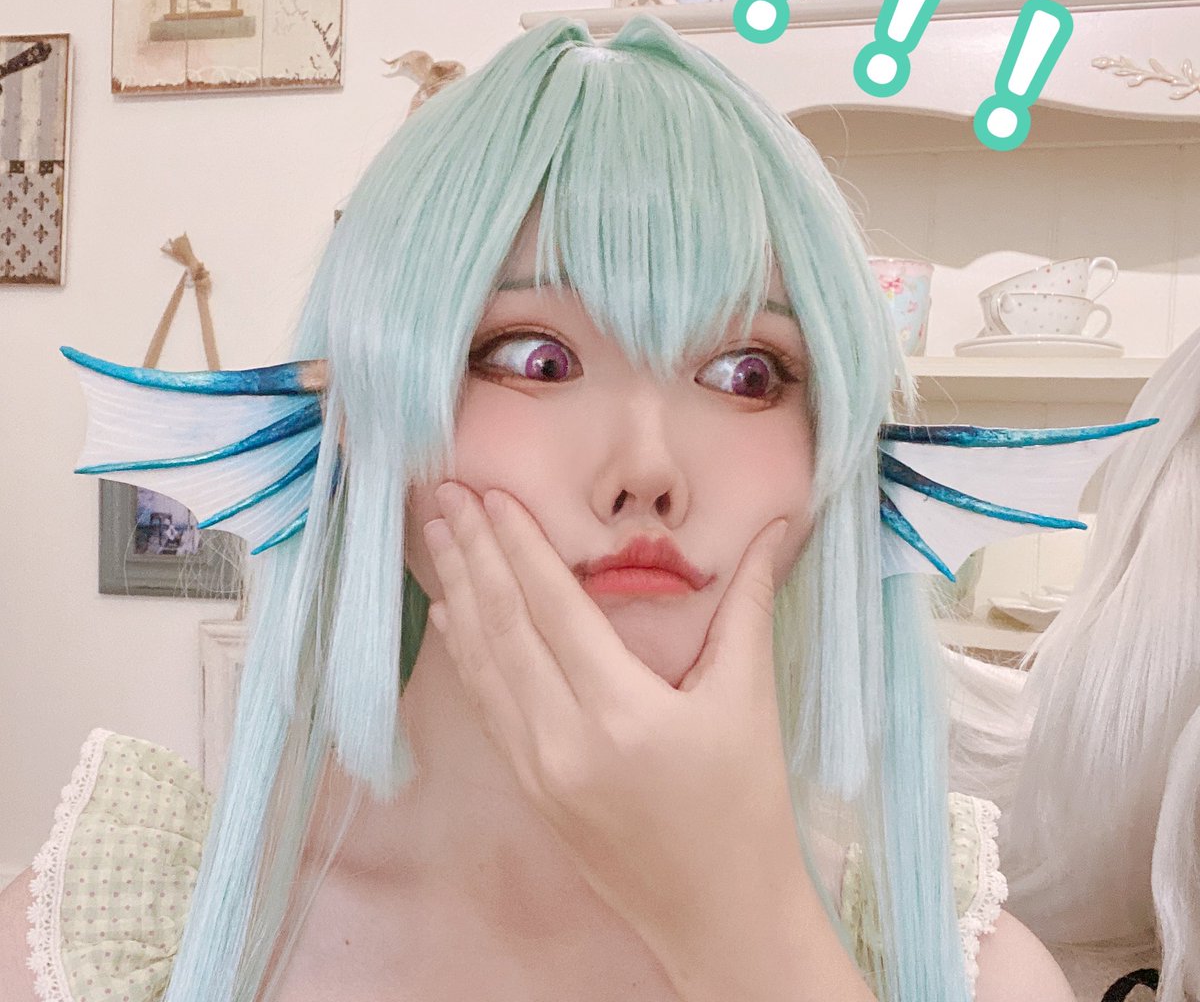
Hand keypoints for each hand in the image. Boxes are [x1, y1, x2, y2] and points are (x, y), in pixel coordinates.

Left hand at [423, 481, 807, 981]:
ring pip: (483, 664)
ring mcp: (537, 768)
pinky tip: (451, 615)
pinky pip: (485, 706)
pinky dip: (464, 654)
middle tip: (445, 494)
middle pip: (504, 626)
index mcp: (621, 711)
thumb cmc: (746, 806)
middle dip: (471, 553)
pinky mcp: (529, 788)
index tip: (492, 494)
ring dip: (458, 592)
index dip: (519, 543)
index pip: (554, 606)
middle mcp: (563, 738)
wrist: (722, 916)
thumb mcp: (750, 699)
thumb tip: (778, 527)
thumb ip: (750, 605)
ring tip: (435, 536)